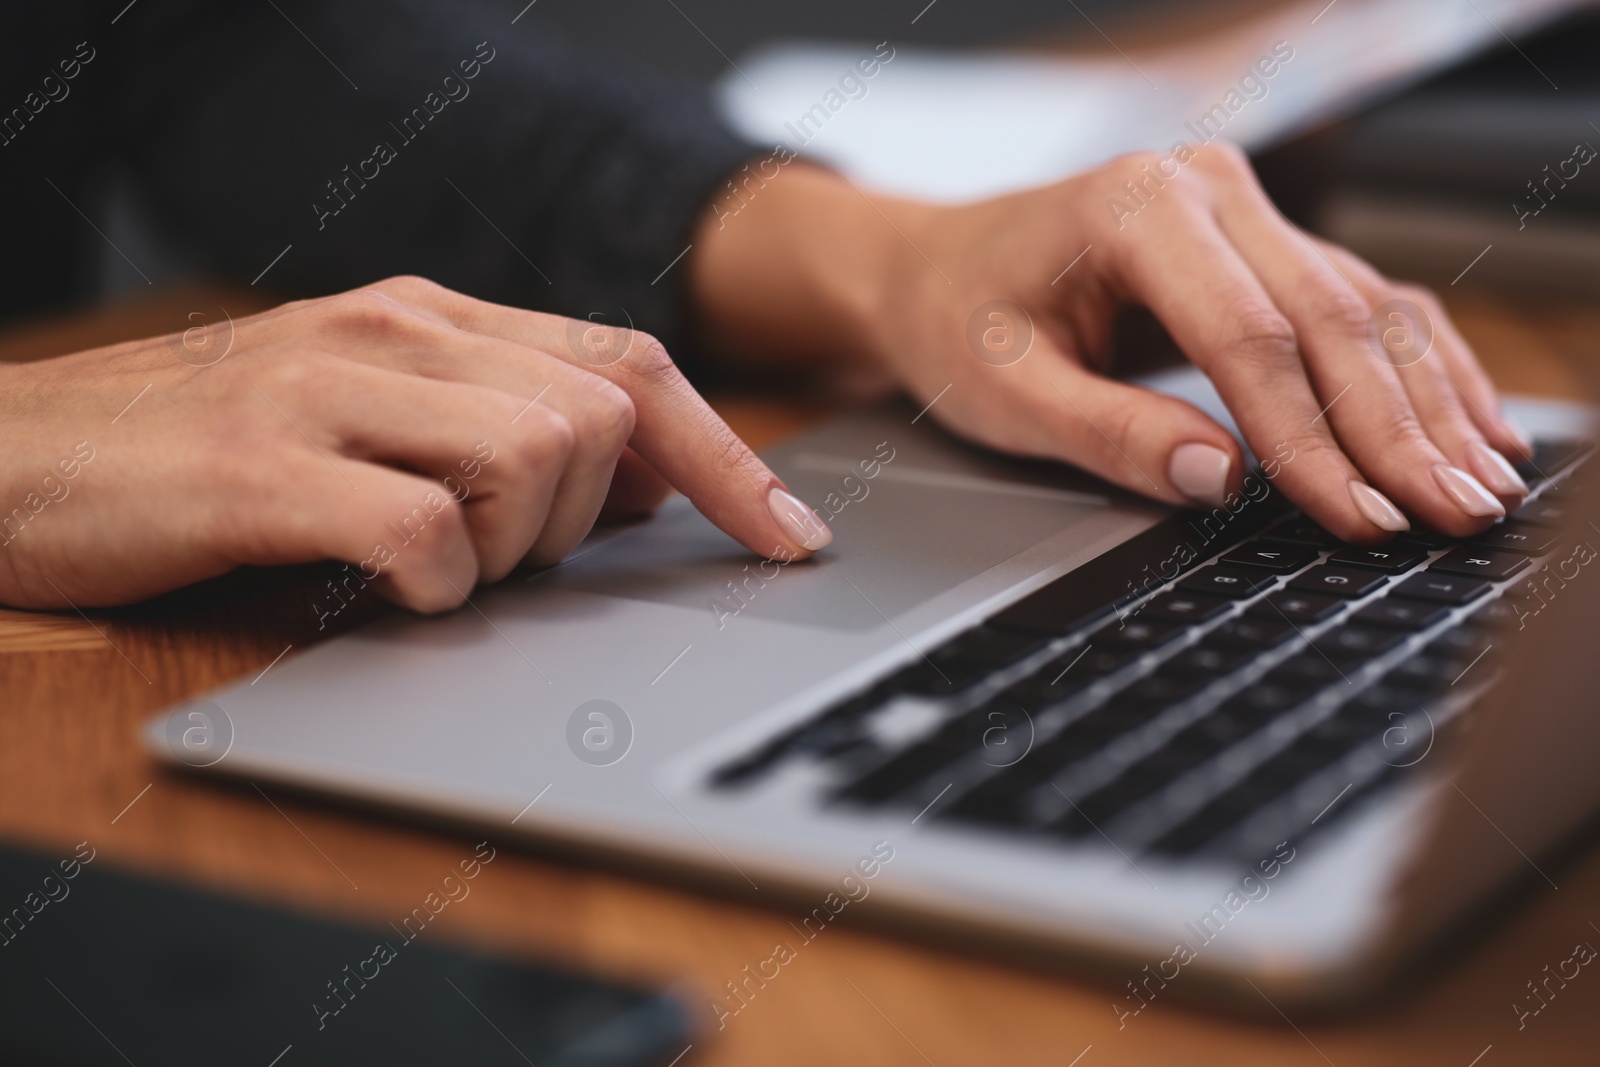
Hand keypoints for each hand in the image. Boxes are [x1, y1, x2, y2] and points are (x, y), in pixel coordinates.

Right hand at [0, 277, 829, 610]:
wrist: (10, 456)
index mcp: (432, 319)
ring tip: (427, 561)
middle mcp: (395, 334)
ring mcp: (327, 391)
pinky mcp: (262, 468)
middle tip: (505, 551)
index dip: (730, 457)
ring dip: (515, 547)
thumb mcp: (375, 421)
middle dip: (592, 516)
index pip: (630, 366)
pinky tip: (382, 586)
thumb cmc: (206, 452)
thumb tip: (652, 480)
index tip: (789, 535)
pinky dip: (433, 584)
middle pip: (603, 416)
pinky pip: (422, 534)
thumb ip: (507, 431)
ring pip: (536, 462)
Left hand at [691, 149, 1530, 541]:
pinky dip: (1418, 367)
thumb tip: (1217, 480)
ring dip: (1427, 403)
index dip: (1310, 439)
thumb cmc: (956, 320)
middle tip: (1452, 517)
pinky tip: (1469, 422)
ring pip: (1365, 308)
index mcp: (1138, 208)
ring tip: (1481, 488)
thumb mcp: (1003, 390)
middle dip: (1396, 430)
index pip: (1251, 336)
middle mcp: (1208, 189)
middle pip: (1330, 318)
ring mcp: (1244, 208)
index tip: (1356, 516)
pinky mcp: (1263, 242)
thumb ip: (1107, 433)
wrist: (933, 268)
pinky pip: (1360, 302)